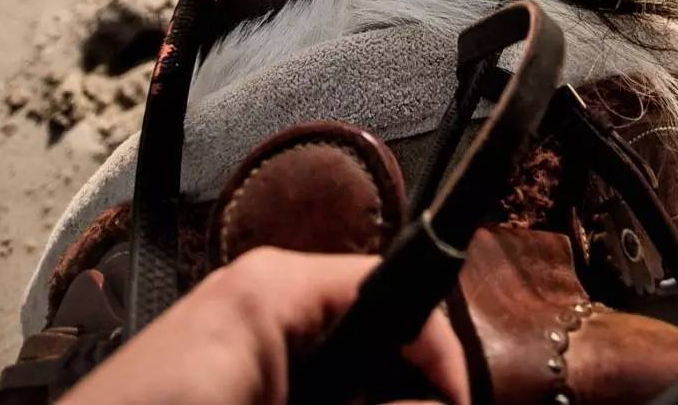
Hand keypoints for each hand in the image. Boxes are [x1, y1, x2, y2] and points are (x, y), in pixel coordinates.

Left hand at [60, 247, 469, 404]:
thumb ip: (362, 401)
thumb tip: (438, 401)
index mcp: (277, 284)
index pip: (392, 288)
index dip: (437, 349)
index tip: (458, 403)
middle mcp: (260, 289)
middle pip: (367, 322)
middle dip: (399, 378)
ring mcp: (235, 325)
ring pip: (334, 350)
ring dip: (361, 386)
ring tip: (386, 403)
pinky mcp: (219, 360)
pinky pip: (292, 364)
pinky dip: (315, 387)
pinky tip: (322, 403)